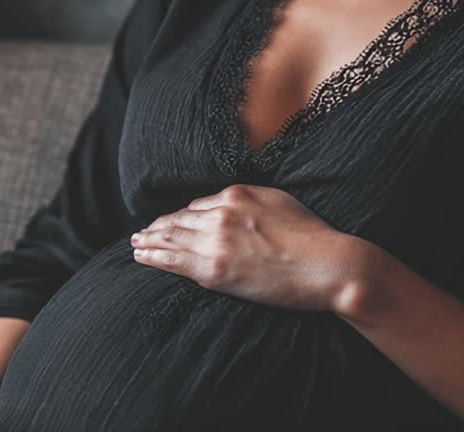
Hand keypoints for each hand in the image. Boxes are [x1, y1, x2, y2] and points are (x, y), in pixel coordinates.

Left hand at [129, 183, 364, 312]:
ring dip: (149, 240)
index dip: (181, 217)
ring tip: (136, 244)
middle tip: (141, 232)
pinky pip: (173, 260)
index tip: (171, 223)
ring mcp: (215, 241)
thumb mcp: (278, 201)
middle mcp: (220, 213)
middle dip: (157, 227)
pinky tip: (141, 256)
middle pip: (178, 220)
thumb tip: (229, 205)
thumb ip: (250, 200)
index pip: (197, 206)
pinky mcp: (214, 270)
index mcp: (236, 194)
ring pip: (171, 238)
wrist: (328, 265)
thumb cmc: (313, 236)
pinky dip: (153, 256)